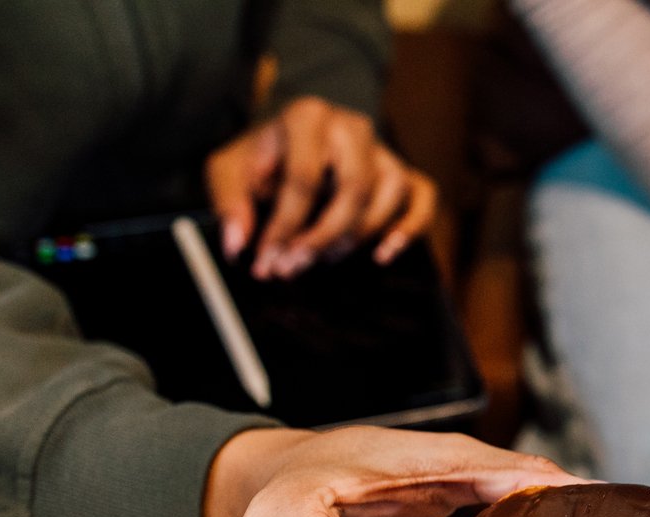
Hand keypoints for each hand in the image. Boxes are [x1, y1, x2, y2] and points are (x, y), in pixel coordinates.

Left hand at [206, 95, 437, 278]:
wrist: (281, 146)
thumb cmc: (257, 160)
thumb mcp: (227, 171)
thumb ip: (229, 202)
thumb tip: (239, 244)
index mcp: (307, 117)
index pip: (304, 178)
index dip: (284, 226)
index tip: (265, 261)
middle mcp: (350, 126)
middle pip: (354, 188)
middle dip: (323, 236)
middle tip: (294, 267)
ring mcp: (379, 148)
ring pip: (388, 194)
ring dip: (357, 236)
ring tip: (324, 258)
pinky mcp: (397, 170)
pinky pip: (422, 196)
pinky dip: (410, 227)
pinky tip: (384, 254)